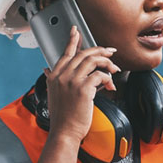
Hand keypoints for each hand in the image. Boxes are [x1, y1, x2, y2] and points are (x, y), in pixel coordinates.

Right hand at [44, 26, 120, 143]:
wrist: (64, 132)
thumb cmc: (62, 116)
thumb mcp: (52, 94)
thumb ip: (51, 79)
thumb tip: (47, 69)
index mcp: (55, 75)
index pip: (65, 53)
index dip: (72, 40)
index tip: (76, 30)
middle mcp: (62, 75)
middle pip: (84, 54)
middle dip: (100, 50)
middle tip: (111, 52)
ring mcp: (72, 81)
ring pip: (93, 61)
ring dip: (107, 63)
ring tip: (115, 70)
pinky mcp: (83, 89)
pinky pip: (100, 75)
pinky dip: (108, 79)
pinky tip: (111, 86)